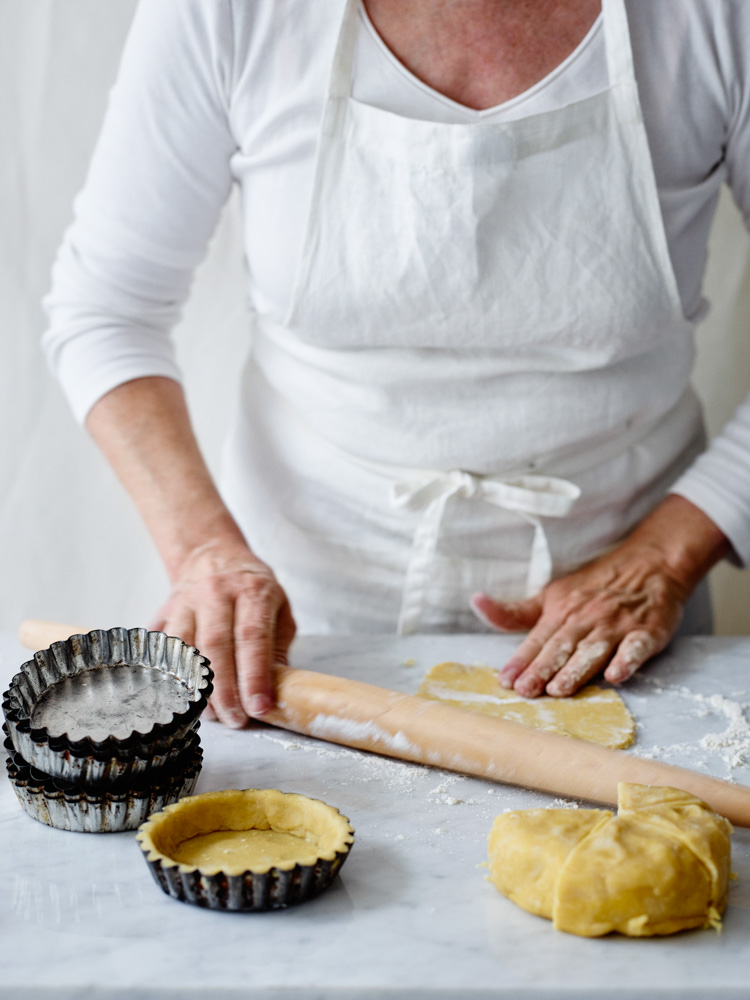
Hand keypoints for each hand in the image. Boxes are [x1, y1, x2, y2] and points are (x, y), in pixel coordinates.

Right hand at [150, 538, 294, 727]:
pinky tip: (180, 697)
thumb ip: (278, 646)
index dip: (255, 675)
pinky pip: (160, 647)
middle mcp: (216, 593)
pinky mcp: (164, 612)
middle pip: (216, 646)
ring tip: (213, 714)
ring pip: (184, 649)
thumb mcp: (279, 608)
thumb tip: (279, 689)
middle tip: (236, 719)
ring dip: (197, 687)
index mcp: (252, 591)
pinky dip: (169, 675)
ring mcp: (185, 601)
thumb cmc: (252, 588)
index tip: (259, 706)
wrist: (212, 555)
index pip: (252, 637)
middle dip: (225, 690)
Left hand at [470, 495, 729, 697]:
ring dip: (576, 669)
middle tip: (525, 691)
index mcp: (560, 612)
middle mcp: (585, 619)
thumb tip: (476, 602)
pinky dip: (627, 661)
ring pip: (593, 650)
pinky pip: (636, 647)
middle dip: (542, 669)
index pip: (537, 640)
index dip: (521, 660)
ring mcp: (616, 626)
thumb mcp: (550, 596)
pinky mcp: (647, 632)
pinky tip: (617, 675)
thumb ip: (516, 611)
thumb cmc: (593, 587)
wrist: (648, 564)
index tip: (505, 680)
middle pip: (561, 647)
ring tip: (559, 689)